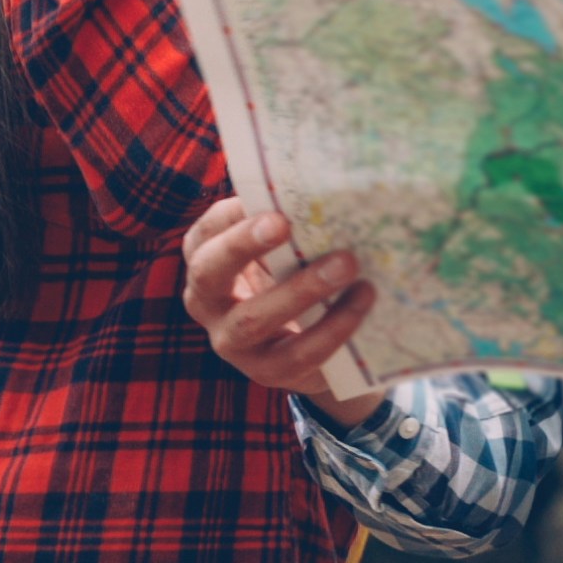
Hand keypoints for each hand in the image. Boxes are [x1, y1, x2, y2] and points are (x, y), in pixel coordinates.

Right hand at [182, 197, 381, 425]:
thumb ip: (285, 229)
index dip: (226, 218)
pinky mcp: (268, 373)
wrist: (310, 351)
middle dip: (242, 246)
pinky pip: (298, 353)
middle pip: (209, 274)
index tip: (257, 199)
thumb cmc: (288, 282)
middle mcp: (206, 305)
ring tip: (346, 263)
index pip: (201, 237)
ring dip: (301, 289)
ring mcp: (232, 344)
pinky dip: (333, 327)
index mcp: (205, 265)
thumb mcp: (278, 254)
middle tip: (282, 223)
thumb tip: (318, 188)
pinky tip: (361, 301)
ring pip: (254, 319)